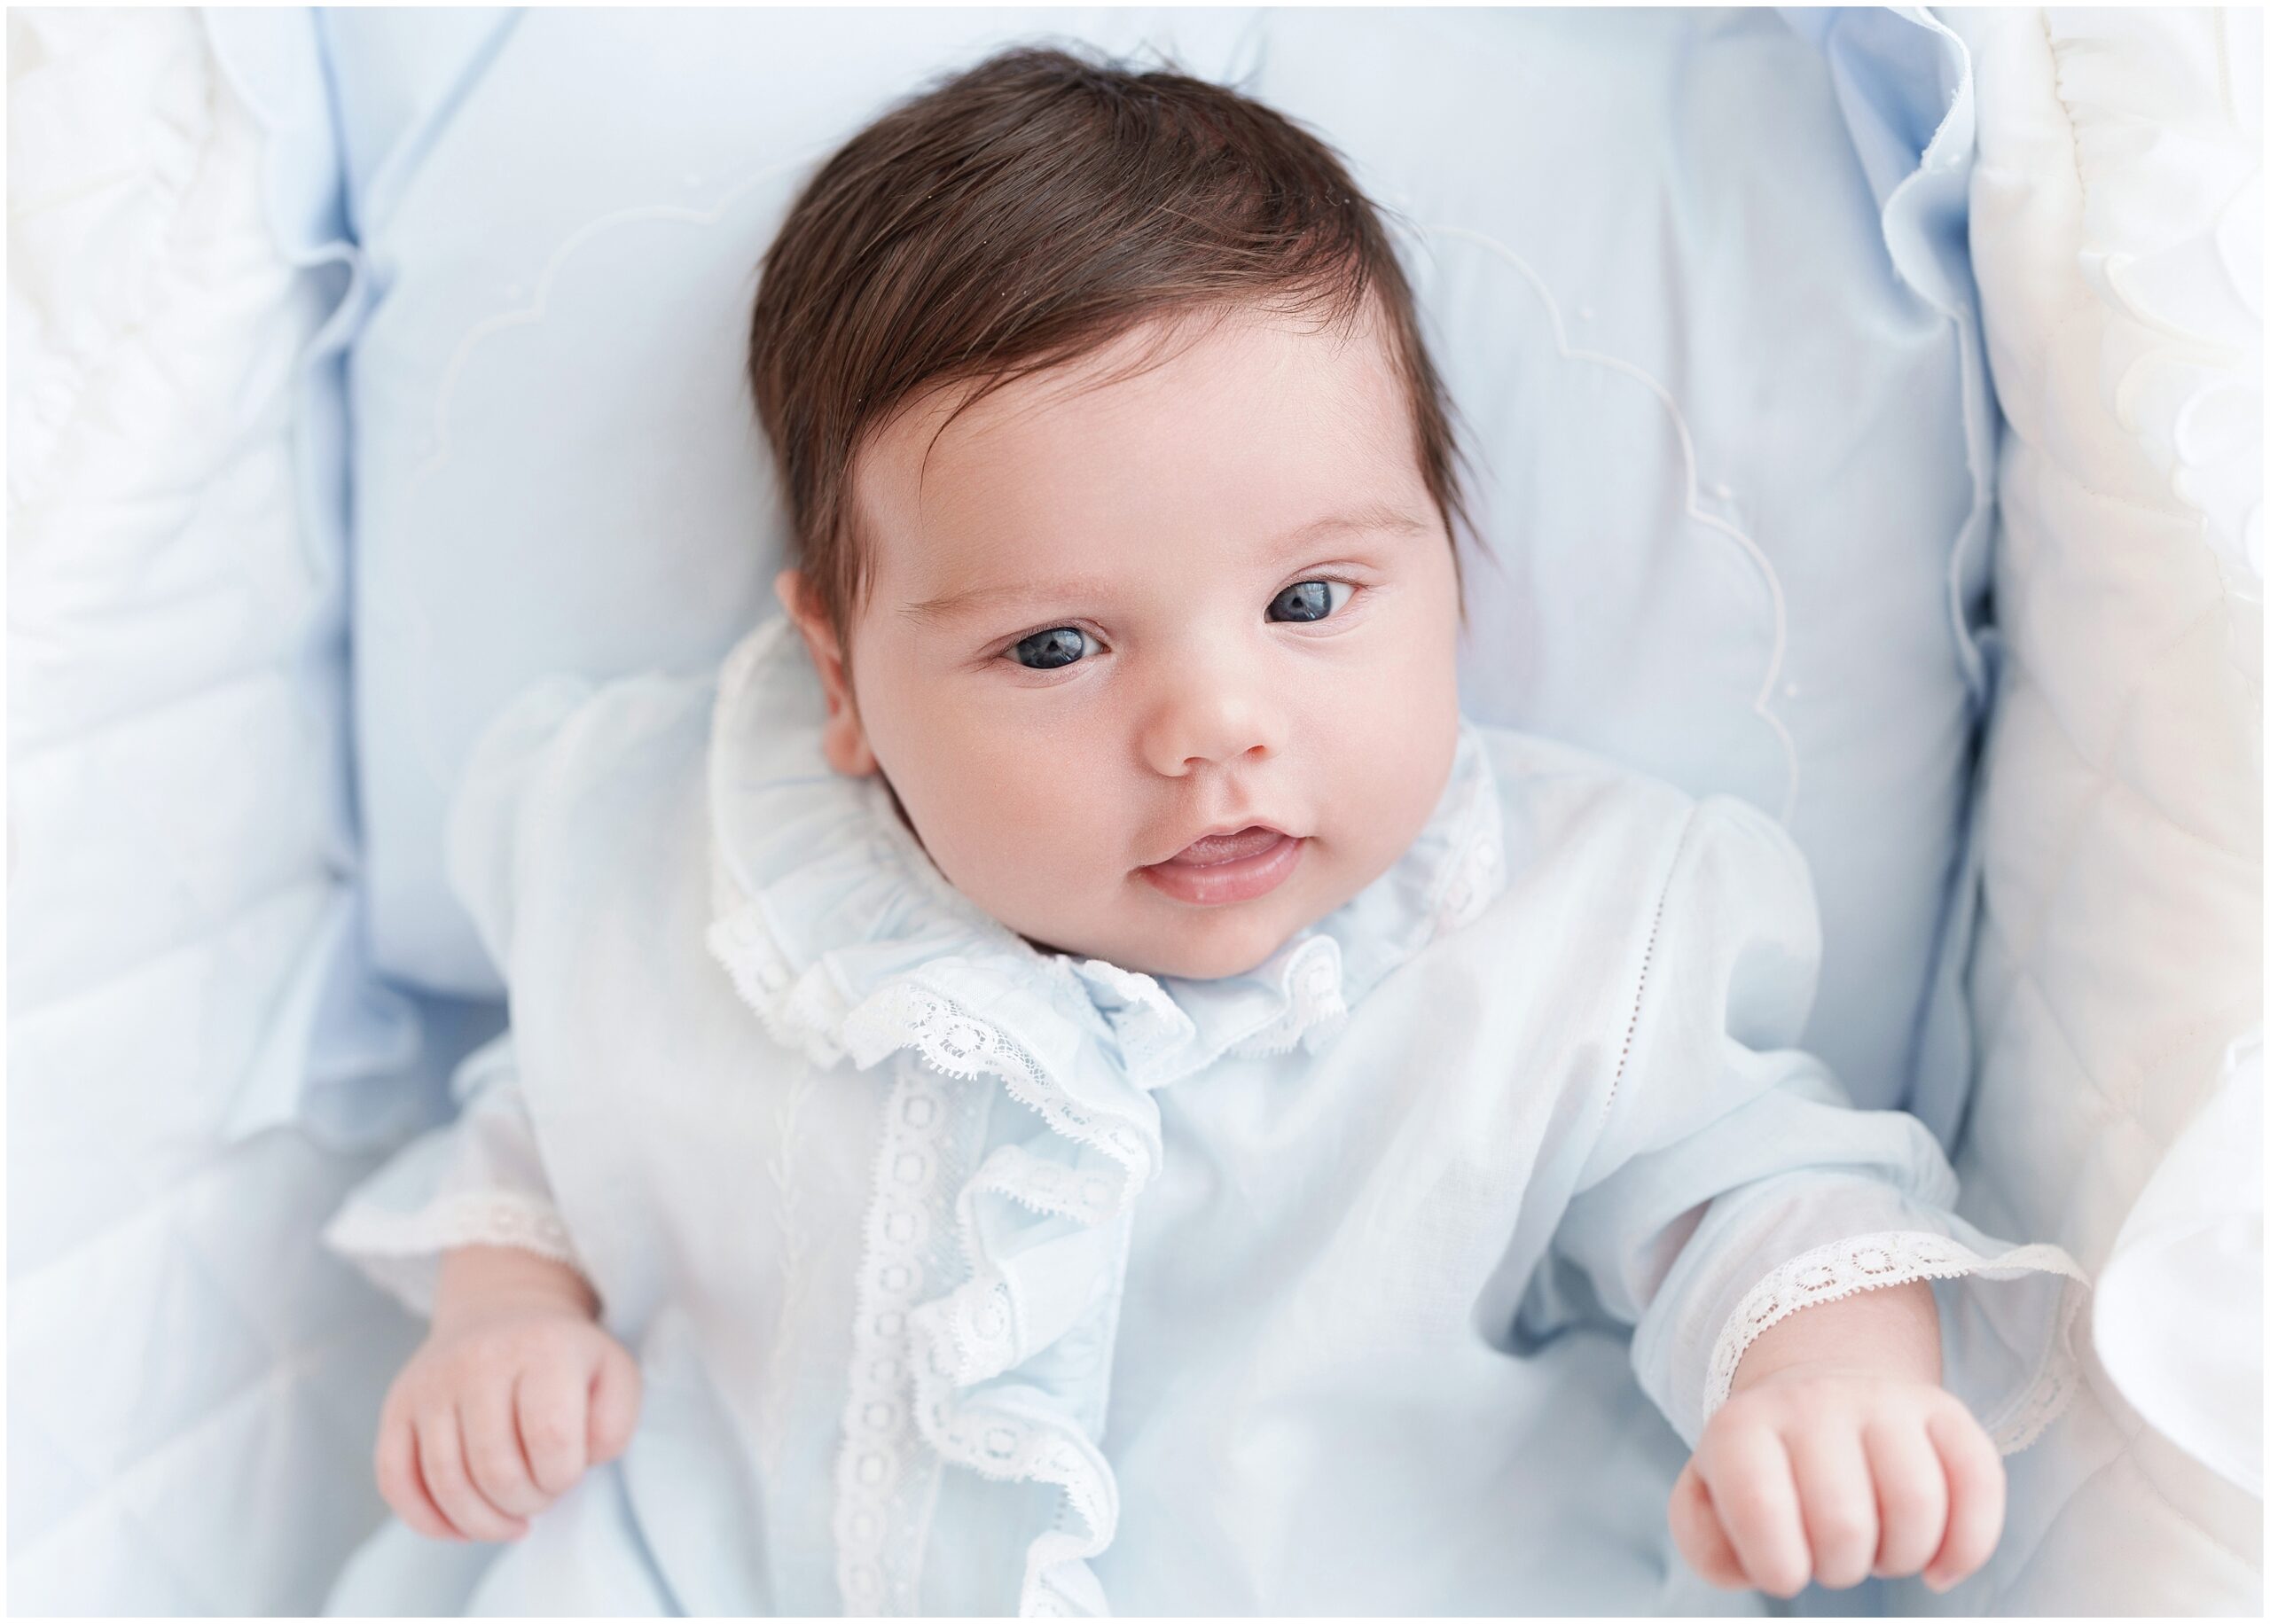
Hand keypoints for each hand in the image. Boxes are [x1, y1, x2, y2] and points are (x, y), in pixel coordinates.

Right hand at [374, 1247, 640, 1541]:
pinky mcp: (398, 1406)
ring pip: (446, 1483)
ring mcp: (431, 1383)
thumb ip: (613, 1424)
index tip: (567, 1472)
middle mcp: (479, 1359)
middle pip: (495, 1470)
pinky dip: (429, 1520)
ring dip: (483, 1522)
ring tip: (509, 1517)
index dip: (562, 1477)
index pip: (551, 1438)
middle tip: (539, 1495)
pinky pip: (396, 1480)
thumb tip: (578, 1460)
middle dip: (525, 1503)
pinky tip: (462, 1527)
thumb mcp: (614, 1375)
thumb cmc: (565, 1359)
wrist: (503, 1312)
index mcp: (542, 1348)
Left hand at [1669, 1365, 2004, 1597]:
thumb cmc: (1762, 1474)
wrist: (1814, 1400)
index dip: (1778, 1566)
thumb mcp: (1707, 1503)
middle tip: (1832, 1556)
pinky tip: (1938, 1565)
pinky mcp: (1944, 1413)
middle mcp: (1812, 1402)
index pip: (1759, 1505)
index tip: (1785, 1571)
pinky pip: (1980, 1483)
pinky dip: (1968, 1547)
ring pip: (1917, 1504)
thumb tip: (1755, 1566)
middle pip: (1844, 1523)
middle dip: (1841, 1568)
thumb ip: (1708, 1546)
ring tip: (1877, 1548)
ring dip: (1901, 1558)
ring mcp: (1883, 1401)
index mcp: (1742, 1428)